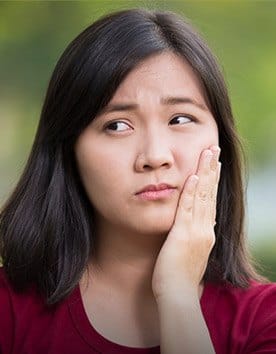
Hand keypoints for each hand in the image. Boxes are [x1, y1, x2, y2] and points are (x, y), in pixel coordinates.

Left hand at [152, 146, 220, 300]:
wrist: (178, 295)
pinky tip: (192, 176)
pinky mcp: (183, 235)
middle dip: (212, 169)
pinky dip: (190, 192)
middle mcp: (204, 229)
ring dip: (205, 173)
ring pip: (202, 196)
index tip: (214, 165)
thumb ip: (196, 236)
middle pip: (209, 193)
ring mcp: (195, 231)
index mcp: (205, 232)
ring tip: (207, 154)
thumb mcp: (191, 253)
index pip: (210, 200)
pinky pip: (187, 209)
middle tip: (214, 149)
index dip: (212, 181)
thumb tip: (202, 224)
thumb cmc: (180, 277)